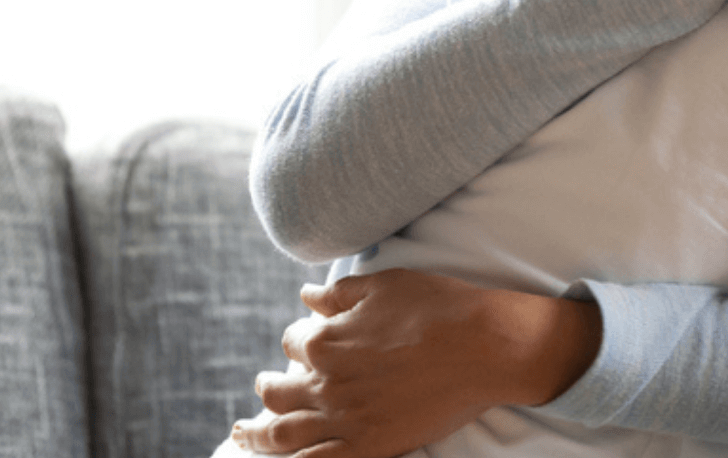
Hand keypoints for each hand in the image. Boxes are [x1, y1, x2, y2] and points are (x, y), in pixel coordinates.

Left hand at [229, 269, 601, 457]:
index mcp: (326, 341)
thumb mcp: (382, 286)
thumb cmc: (437, 307)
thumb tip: (306, 297)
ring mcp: (344, 420)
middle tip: (266, 388)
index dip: (300, 340)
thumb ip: (338, 295)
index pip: (295, 342)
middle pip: (278, 390)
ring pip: (282, 433)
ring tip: (245, 433)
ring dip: (257, 433)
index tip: (307, 340)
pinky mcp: (368, 447)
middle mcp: (326, 384)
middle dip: (269, 387)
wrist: (483, 346)